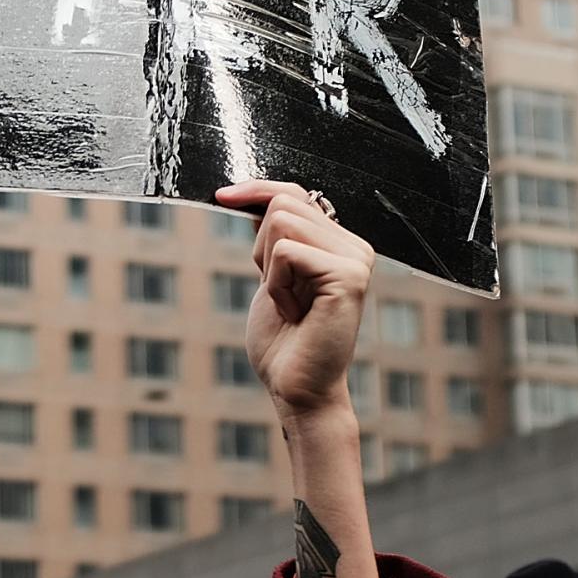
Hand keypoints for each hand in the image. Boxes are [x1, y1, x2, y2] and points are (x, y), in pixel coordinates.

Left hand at [218, 179, 372, 423]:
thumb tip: (253, 196)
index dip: (257, 189)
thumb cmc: (282, 341)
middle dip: (261, 248)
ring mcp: (356, 259)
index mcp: (339, 244)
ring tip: (290, 304)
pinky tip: (295, 312)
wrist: (296, 388)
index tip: (222, 195)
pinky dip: (275, 285)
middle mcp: (354, 246)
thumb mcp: (271, 278)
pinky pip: (285, 252)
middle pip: (285, 202)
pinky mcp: (348, 276)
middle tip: (279, 292)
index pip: (296, 192)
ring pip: (282, 222)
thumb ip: (273, 239)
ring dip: (268, 270)